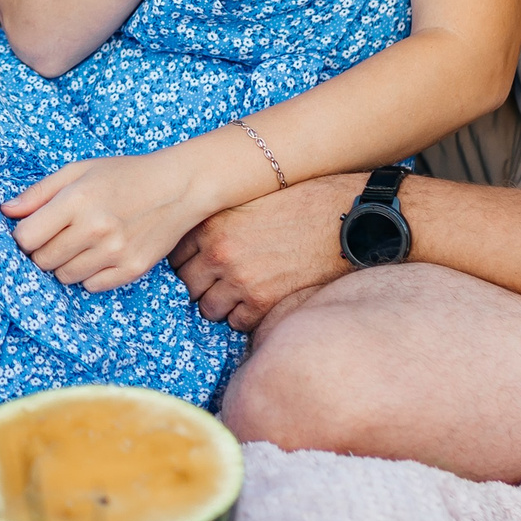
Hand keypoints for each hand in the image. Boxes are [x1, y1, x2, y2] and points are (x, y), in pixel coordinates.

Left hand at [1, 151, 212, 291]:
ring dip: (65, 264)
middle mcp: (95, 229)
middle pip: (42, 261)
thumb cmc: (124, 175)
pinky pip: (91, 286)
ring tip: (81, 243)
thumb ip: (39, 192)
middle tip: (59, 236)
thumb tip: (6, 212)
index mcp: (77, 200)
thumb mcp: (78, 170)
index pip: (26, 238)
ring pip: (65, 277)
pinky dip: (89, 275)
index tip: (34, 230)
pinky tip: (100, 254)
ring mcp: (115, 252)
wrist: (178, 187)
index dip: (24, 236)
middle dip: (42, 251)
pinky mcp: (132, 269)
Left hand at [169, 173, 359, 331]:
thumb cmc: (301, 203)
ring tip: (240, 291)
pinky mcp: (262, 301)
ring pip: (208, 308)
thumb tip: (196, 240)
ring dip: (221, 303)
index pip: (175, 254)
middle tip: (220, 279)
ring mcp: (238, 279)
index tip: (200, 261)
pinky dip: (245, 316)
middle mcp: (218, 252)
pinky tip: (258, 301)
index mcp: (211, 222)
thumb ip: (219, 219)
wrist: (344, 219)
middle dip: (201, 283)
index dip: (188, 259)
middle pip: (187, 283)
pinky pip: (237, 322)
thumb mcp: (250, 198)